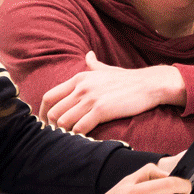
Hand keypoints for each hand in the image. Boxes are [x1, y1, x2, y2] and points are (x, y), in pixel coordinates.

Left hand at [40, 52, 184, 134]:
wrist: (149, 84)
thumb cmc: (129, 79)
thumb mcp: (106, 69)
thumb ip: (93, 63)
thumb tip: (88, 54)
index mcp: (78, 78)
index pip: (49, 97)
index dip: (43, 112)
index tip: (47, 123)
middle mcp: (81, 88)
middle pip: (53, 112)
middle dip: (53, 126)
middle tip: (59, 135)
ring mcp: (91, 99)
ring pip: (63, 122)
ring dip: (66, 132)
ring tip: (72, 138)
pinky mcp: (102, 110)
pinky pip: (80, 128)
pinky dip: (79, 136)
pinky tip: (85, 139)